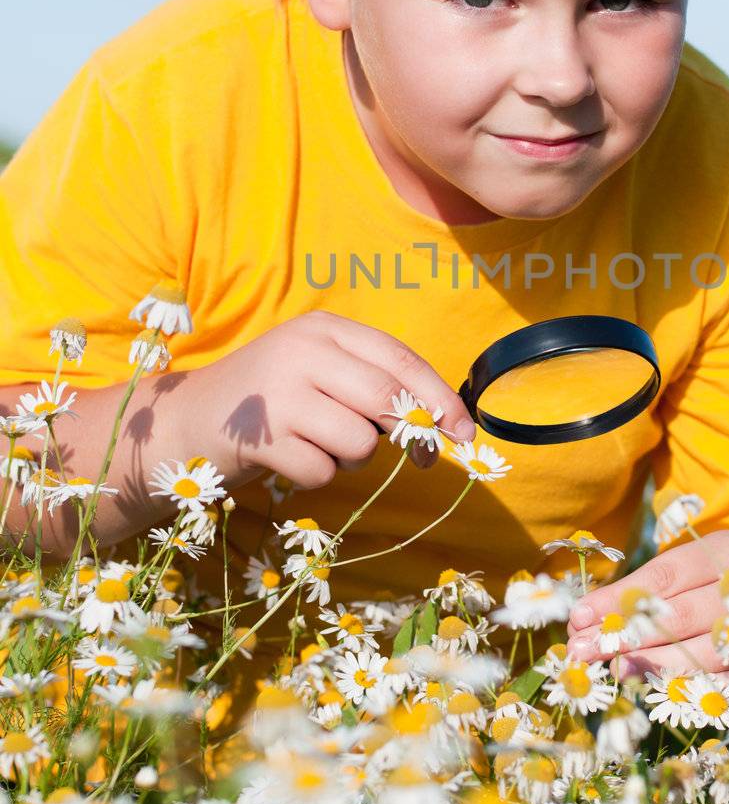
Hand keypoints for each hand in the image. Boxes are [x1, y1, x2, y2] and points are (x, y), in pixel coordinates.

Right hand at [177, 310, 476, 489]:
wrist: (187, 421)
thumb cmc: (272, 400)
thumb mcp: (320, 372)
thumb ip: (372, 386)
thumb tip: (440, 425)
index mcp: (323, 328)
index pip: (398, 359)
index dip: (438, 397)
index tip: (465, 431)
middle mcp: (301, 351)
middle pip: (384, 399)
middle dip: (411, 433)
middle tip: (422, 458)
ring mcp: (278, 393)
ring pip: (359, 442)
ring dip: (352, 458)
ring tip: (319, 443)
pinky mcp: (261, 437)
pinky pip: (322, 471)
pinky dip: (316, 475)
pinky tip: (289, 458)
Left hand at [565, 529, 728, 699]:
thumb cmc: (714, 584)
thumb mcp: (686, 570)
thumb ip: (639, 591)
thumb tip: (582, 621)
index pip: (665, 576)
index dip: (619, 598)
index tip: (579, 616)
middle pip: (681, 616)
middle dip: (626, 635)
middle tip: (584, 650)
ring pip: (701, 654)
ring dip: (651, 665)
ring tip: (613, 670)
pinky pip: (727, 688)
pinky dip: (690, 690)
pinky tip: (656, 691)